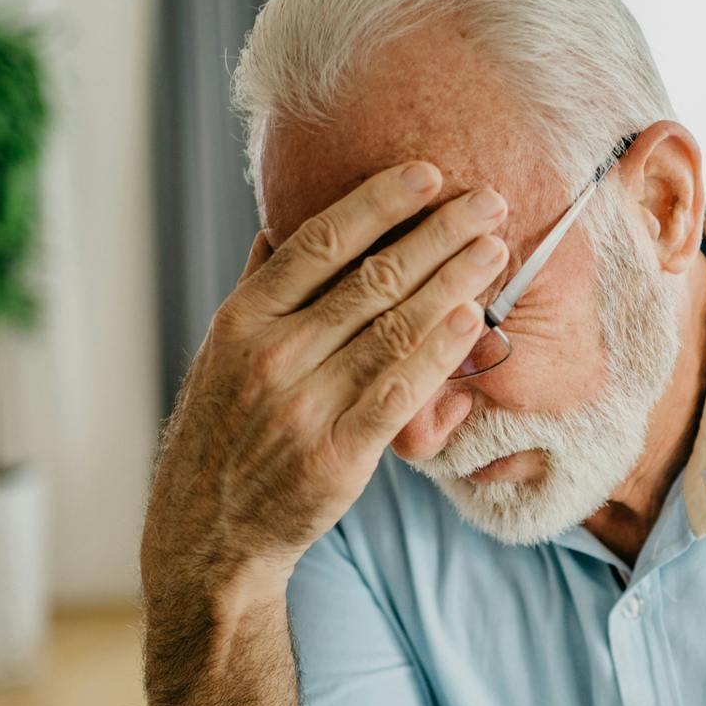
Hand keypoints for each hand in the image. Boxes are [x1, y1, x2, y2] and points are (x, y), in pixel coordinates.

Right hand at [140, 162, 510, 609]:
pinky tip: (473, 319)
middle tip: (489, 203)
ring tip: (495, 250)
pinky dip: (439, 351)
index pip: (320, 242)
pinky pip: (400, 391)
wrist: (210, 530)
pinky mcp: (339, 452)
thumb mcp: (221, 354)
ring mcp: (306, 403)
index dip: (380, 203)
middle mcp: (273, 353)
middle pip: (370, 278)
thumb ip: (258, 290)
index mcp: (244, 319)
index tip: (428, 174)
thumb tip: (280, 225)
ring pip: (393, 328)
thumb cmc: (226, 432)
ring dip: (453, 282)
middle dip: (438, 234)